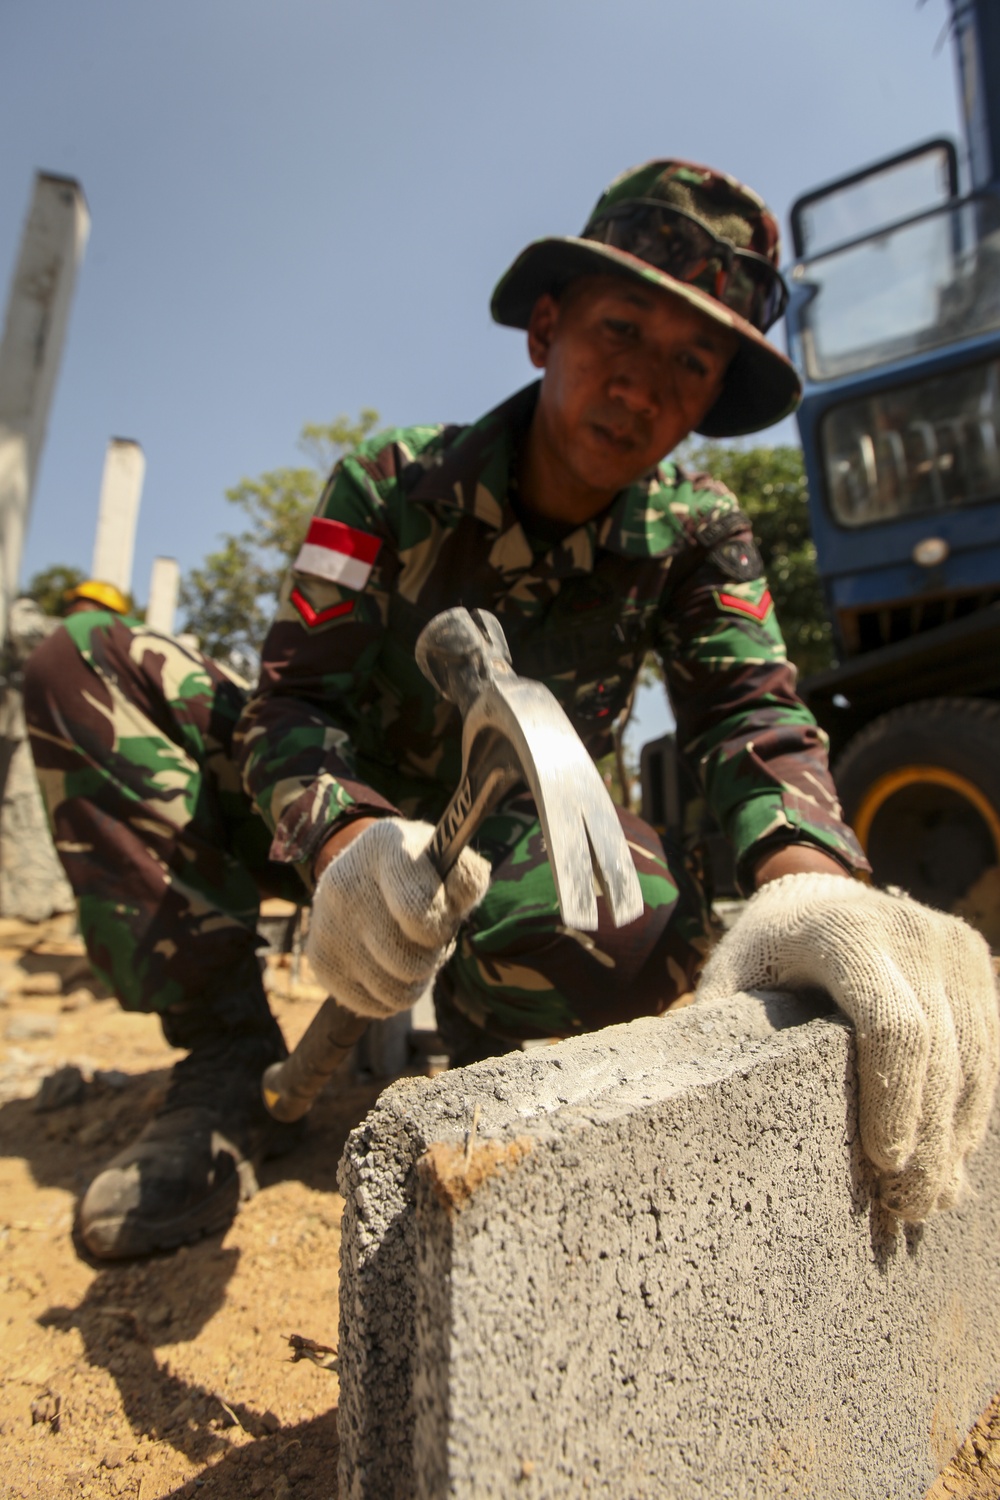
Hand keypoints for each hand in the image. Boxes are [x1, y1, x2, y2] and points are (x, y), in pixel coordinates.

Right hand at [306, 817, 490, 1020]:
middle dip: (430, 958)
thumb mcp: (449, 863)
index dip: (437, 930)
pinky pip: (372, 1005)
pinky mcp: (319, 957)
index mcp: (387, 848)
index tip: (438, 923)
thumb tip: (456, 900)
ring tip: (409, 952)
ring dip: (414, 981)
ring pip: (394, 992)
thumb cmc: (422, 873)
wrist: (366, 871)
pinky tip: (388, 967)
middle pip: (409, 964)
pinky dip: (390, 997)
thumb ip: (466, 878)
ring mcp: (327, 922)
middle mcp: (347, 883)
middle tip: (425, 940)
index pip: (416, 911)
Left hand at [694, 873, 999, 1220]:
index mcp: (843, 933)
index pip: (892, 1026)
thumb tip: (690, 1108)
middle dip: (928, 1138)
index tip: (882, 1163)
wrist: (819, 898)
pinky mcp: (975, 962)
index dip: (895, 1099)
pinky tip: (950, 1161)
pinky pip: (987, 1048)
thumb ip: (721, 1034)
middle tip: (905, 1209)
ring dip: (955, 1137)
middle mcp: (908, 929)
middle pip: (939, 1052)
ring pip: (973, 1057)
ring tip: (929, 1202)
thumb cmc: (764, 956)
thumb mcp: (731, 981)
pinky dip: (970, 1109)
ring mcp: (950, 942)